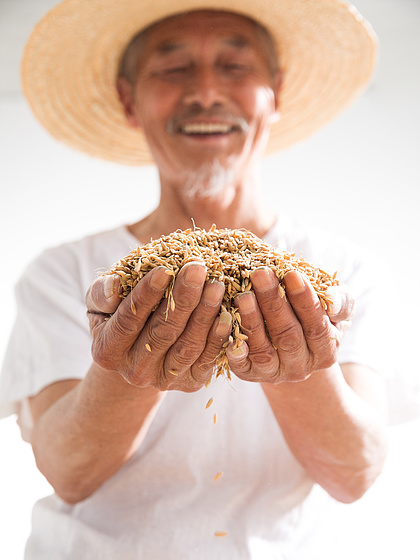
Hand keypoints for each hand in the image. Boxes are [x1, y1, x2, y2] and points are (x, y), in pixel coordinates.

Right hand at [85, 262, 230, 391]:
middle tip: (197, 268)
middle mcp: (134, 371)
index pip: (129, 320)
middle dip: (182, 298)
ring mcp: (164, 380)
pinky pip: (206, 360)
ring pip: (187, 346)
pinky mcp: (190, 383)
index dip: (146, 294)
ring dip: (204, 314)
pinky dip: (218, 338)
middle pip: (162, 332)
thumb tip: (113, 286)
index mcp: (107, 350)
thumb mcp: (100, 304)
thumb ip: (101, 293)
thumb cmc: (118, 316)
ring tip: (216, 285)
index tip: (164, 269)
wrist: (138, 352)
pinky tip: (227, 314)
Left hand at [226, 267, 353, 382]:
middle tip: (259, 274)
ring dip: (252, 320)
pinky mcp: (250, 374)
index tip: (291, 273)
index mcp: (326, 351)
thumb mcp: (335, 307)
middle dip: (273, 303)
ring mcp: (275, 372)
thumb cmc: (316, 315)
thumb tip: (333, 303)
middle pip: (287, 336)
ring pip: (263, 349)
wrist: (294, 343)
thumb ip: (341, 302)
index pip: (316, 325)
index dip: (304, 300)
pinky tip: (227, 328)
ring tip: (243, 294)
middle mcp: (301, 367)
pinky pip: (242, 365)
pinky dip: (235, 351)